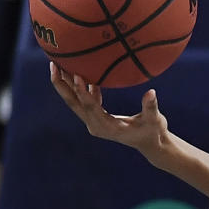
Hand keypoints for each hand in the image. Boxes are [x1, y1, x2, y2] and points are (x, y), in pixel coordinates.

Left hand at [48, 62, 168, 159]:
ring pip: (76, 102)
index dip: (83, 92)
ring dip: (66, 84)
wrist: (151, 144)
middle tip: (53, 64)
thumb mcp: (155, 120)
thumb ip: (151, 107)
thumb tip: (151, 92)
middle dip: (62, 85)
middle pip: (74, 104)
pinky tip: (80, 73)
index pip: (91, 107)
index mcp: (108, 127)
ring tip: (58, 64)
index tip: (77, 75)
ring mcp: (94, 122)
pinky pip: (84, 101)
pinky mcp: (96, 118)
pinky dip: (81, 88)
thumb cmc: (154, 132)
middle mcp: (96, 126)